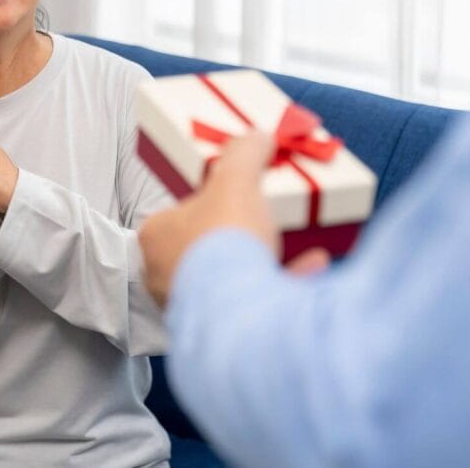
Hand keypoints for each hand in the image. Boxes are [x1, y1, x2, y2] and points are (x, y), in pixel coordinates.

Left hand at [138, 131, 328, 307]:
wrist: (243, 310)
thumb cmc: (225, 239)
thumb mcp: (237, 182)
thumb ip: (245, 155)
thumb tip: (258, 136)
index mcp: (155, 238)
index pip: (175, 213)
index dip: (208, 200)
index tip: (236, 194)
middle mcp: (162, 276)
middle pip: (202, 247)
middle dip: (237, 235)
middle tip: (264, 218)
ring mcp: (188, 308)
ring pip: (227, 279)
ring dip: (262, 260)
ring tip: (295, 240)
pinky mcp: (220, 333)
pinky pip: (251, 304)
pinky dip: (282, 284)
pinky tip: (313, 265)